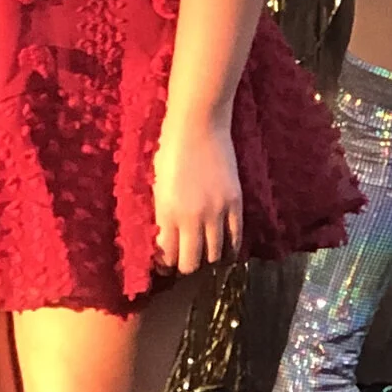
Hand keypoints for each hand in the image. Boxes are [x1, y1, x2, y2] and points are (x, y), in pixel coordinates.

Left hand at [153, 108, 243, 276]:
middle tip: (182, 261)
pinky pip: (236, 238)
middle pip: (190, 262)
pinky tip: (225, 253)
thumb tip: (163, 237)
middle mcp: (192, 217)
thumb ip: (161, 213)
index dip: (164, 264)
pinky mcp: (235, 203)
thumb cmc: (169, 148)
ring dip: (207, 259)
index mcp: (167, 212)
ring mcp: (216, 212)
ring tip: (203, 255)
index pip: (167, 254)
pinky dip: (230, 250)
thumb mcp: (156, 184)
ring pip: (214, 255)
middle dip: (184, 266)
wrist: (198, 124)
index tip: (164, 263)